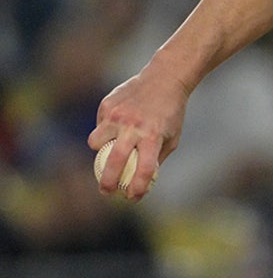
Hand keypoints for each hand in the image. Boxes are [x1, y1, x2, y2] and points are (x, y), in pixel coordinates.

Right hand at [88, 68, 188, 200]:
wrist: (164, 79)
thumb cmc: (170, 113)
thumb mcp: (172, 137)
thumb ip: (156, 158)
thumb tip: (141, 182)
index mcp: (152, 136)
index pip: (144, 169)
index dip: (137, 188)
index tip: (132, 198)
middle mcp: (133, 126)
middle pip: (114, 161)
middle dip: (107, 181)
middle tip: (106, 191)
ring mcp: (117, 115)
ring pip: (95, 142)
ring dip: (98, 151)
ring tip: (108, 149)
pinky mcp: (107, 105)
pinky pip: (99, 125)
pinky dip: (105, 129)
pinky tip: (118, 122)